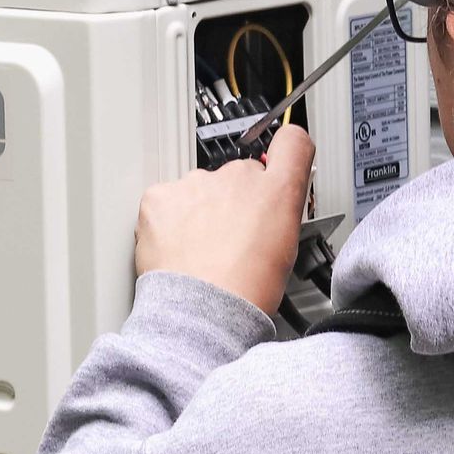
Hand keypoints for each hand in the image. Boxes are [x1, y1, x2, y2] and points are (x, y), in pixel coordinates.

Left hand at [134, 124, 314, 313]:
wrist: (203, 309)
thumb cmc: (246, 289)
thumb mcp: (286, 250)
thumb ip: (280, 214)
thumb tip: (272, 207)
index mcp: (277, 191)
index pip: (293, 144)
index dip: (286, 150)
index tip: (278, 158)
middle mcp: (238, 177)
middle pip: (235, 178)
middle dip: (231, 202)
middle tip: (229, 239)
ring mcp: (197, 184)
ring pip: (198, 191)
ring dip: (198, 212)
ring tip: (201, 252)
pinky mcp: (161, 196)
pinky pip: (165, 201)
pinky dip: (167, 221)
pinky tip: (179, 248)